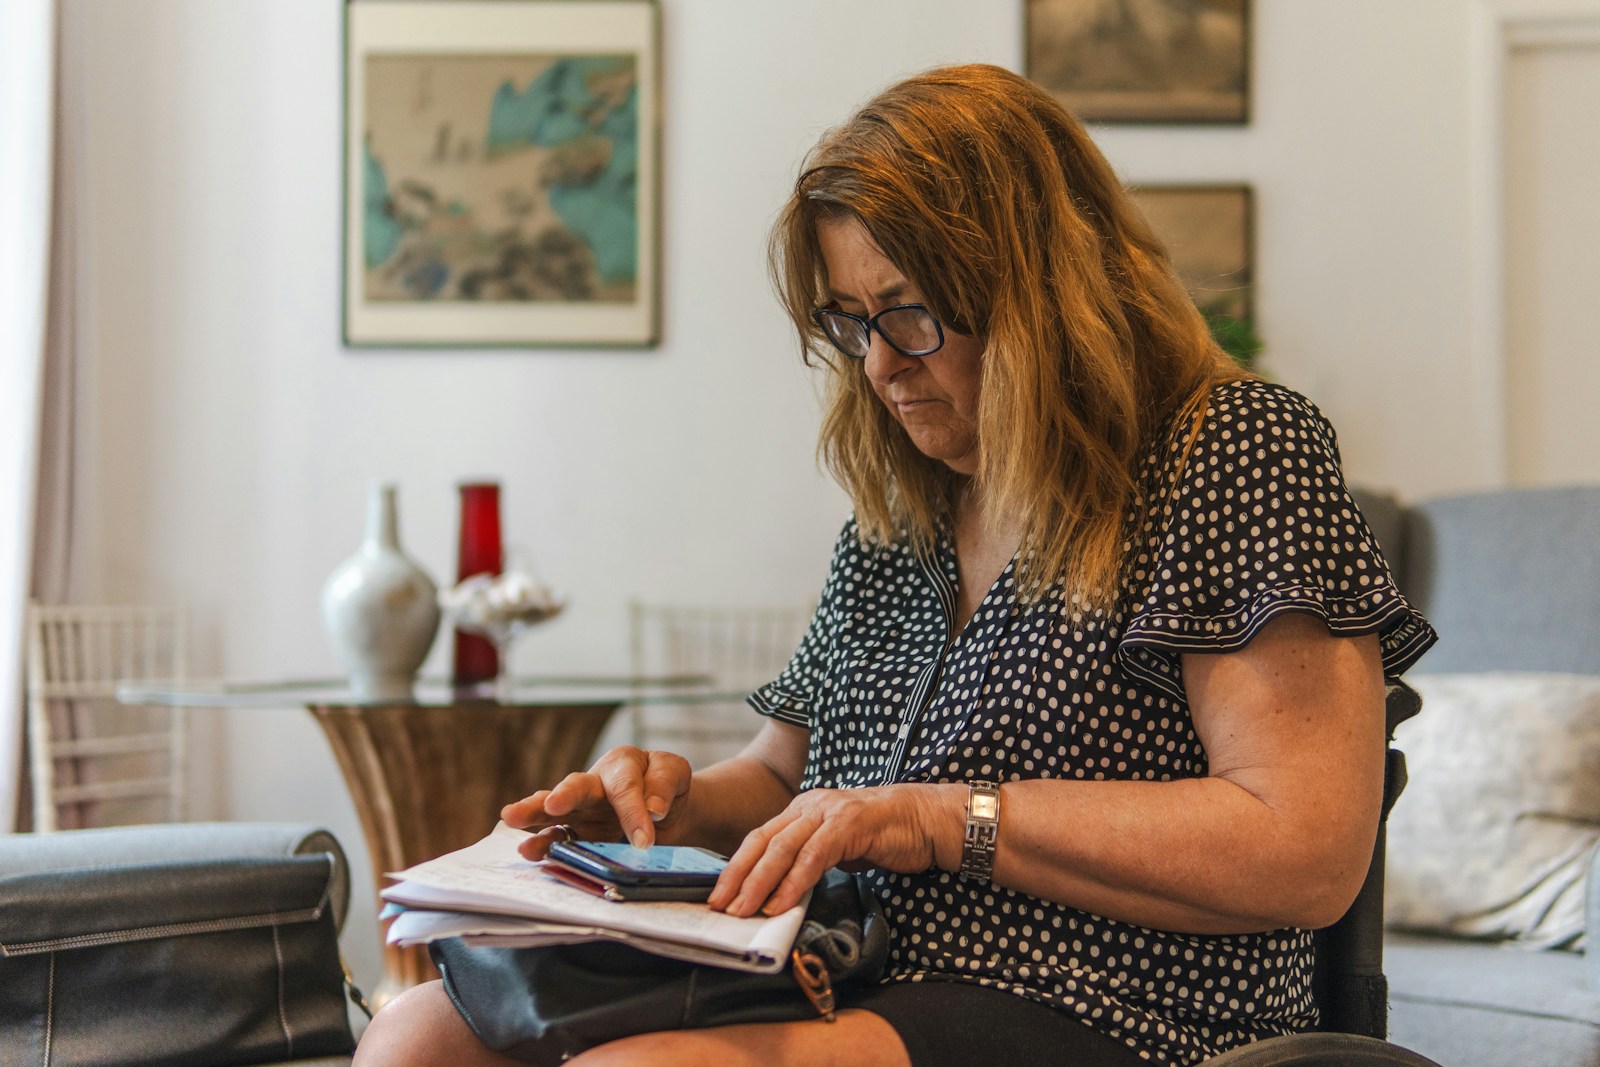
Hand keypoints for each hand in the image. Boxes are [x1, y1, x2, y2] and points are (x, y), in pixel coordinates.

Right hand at [500, 745, 692, 861]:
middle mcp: (595, 784)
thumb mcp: (675, 774)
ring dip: (535, 815)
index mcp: (622, 764)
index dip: (633, 813)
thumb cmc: (668, 786)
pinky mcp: (578, 834)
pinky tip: (528, 852)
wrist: (669, 809)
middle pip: (576, 786)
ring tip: (511, 819)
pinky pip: (558, 839)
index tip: (645, 840)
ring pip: (554, 810)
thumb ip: (664, 785)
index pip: (624, 787)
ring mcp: (582, 811)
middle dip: (563, 796)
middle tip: (550, 804)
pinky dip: (544, 845)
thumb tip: (653, 810)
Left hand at [707, 783, 961, 917]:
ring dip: (760, 882)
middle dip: (737, 876)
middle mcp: (809, 806)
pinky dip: (795, 881)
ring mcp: (828, 812)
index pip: (759, 838)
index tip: (719, 897)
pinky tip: (782, 902)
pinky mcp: (849, 824)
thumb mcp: (837, 846)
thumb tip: (782, 891)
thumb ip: (810, 859)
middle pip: (762, 841)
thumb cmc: (883, 836)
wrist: (925, 819)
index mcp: (802, 810)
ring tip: (745, 910)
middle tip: (720, 907)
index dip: (736, 868)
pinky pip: (814, 855)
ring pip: (783, 847)